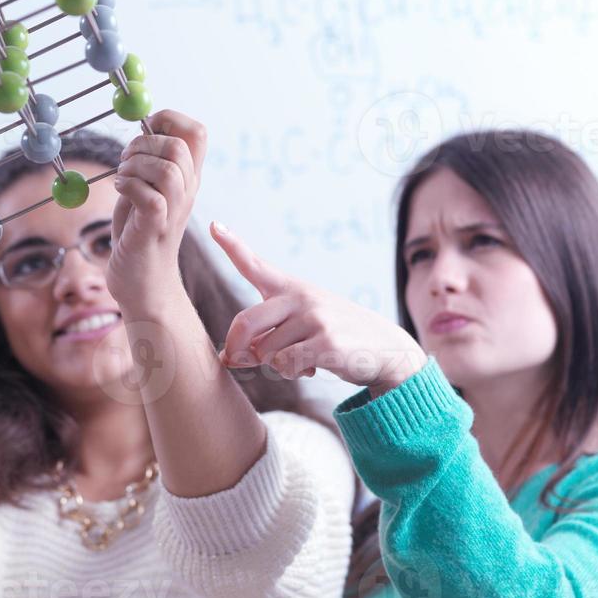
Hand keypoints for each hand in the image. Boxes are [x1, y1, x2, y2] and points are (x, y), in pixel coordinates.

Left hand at [107, 109, 206, 312]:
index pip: (198, 132)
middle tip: (126, 159)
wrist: (143, 284)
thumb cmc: (140, 233)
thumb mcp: (148, 188)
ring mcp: (173, 211)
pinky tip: (120, 191)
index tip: (144, 129)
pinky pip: (150, 197)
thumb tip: (142, 127)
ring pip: (168, 169)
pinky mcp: (154, 229)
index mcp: (188, 177)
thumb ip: (150, 161)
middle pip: (180, 146)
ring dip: (135, 165)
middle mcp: (187, 192)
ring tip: (122, 177)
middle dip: (143, 143)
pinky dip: (129, 186)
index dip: (170, 119)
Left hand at [211, 223, 426, 393]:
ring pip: (265, 351)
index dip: (232, 245)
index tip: (214, 225)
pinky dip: (290, 373)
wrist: (384, 349)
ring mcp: (314, 318)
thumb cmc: (330, 336)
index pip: (255, 264)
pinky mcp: (326, 341)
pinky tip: (310, 367)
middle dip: (236, 346)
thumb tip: (226, 358)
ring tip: (299, 359)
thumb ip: (260, 338)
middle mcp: (300, 298)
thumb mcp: (296, 329)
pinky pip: (286, 365)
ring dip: (274, 365)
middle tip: (237, 359)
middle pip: (245, 322)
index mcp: (289, 288)